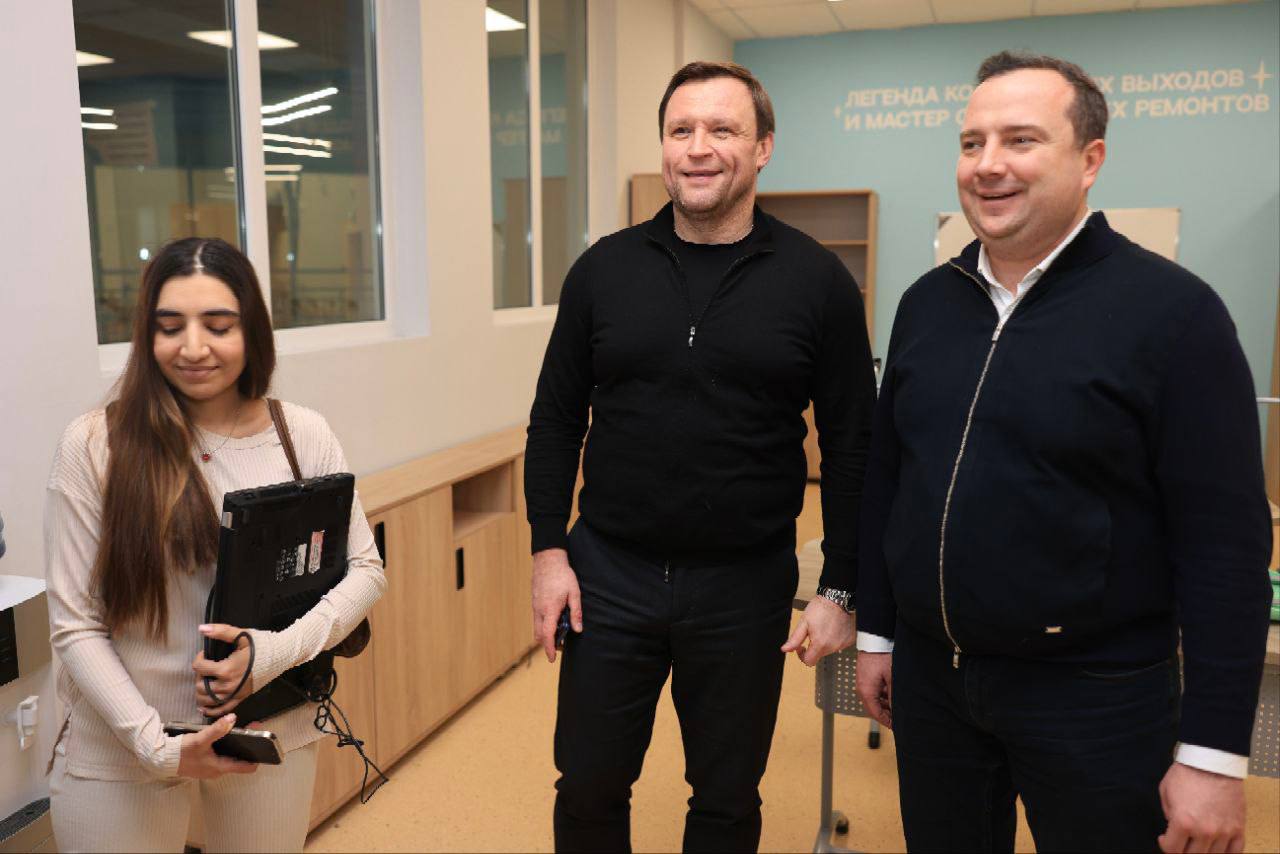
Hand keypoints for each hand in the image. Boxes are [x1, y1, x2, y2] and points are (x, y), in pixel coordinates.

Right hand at [176, 713, 257, 778]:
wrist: (161, 759)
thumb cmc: (181, 752)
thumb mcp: (199, 740)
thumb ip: (217, 730)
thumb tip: (232, 719)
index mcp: (220, 768)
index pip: (247, 767)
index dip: (258, 756)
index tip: (264, 742)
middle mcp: (218, 771)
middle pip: (240, 760)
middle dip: (249, 746)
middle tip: (254, 728)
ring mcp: (211, 768)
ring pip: (231, 757)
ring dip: (239, 745)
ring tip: (245, 729)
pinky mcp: (205, 763)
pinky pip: (222, 756)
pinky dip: (228, 747)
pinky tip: (228, 735)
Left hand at [193, 624, 253, 715]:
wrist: (280, 656)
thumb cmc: (261, 646)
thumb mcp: (242, 635)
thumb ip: (221, 631)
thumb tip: (201, 628)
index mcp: (226, 669)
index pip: (199, 667)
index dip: (199, 658)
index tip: (206, 653)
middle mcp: (228, 685)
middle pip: (200, 685)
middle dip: (199, 675)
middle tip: (207, 666)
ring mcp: (233, 694)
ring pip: (206, 700)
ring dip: (201, 692)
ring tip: (205, 681)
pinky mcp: (240, 699)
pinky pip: (221, 710)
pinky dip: (210, 710)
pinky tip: (203, 706)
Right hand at [532, 548, 581, 663]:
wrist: (548, 559)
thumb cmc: (562, 574)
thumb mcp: (574, 593)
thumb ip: (576, 612)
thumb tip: (578, 629)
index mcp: (549, 609)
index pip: (547, 634)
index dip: (550, 648)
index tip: (552, 658)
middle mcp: (539, 609)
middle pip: (539, 635)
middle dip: (547, 644)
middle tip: (560, 647)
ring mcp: (535, 605)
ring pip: (536, 627)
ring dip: (545, 634)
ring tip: (559, 633)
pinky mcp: (534, 601)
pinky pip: (536, 619)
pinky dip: (543, 625)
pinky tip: (554, 620)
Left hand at [781, 597, 853, 665]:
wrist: (838, 598)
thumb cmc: (821, 608)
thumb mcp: (804, 622)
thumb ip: (795, 639)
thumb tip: (785, 649)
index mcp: (820, 644)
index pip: (809, 661)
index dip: (802, 655)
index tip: (801, 646)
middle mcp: (833, 647)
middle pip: (819, 655)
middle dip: (814, 646)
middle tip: (813, 631)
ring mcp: (843, 644)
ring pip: (829, 649)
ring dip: (825, 642)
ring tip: (824, 627)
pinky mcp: (850, 640)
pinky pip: (839, 644)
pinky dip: (835, 639)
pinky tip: (834, 628)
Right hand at [855, 650, 892, 728]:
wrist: (874, 641)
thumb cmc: (881, 657)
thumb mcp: (891, 679)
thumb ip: (893, 696)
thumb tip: (896, 710)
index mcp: (867, 692)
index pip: (875, 713)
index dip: (885, 721)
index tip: (894, 726)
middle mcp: (862, 689)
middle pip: (873, 708)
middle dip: (885, 714)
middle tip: (896, 719)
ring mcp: (862, 684)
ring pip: (873, 701)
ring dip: (883, 706)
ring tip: (895, 708)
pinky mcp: (865, 678)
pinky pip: (872, 692)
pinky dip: (881, 697)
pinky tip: (890, 696)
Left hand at [1157, 762, 1245, 852]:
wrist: (1213, 761)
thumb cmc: (1188, 772)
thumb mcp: (1166, 791)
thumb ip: (1168, 813)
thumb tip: (1173, 826)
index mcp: (1183, 822)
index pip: (1172, 849)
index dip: (1165, 845)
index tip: (1165, 839)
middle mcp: (1205, 830)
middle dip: (1183, 850)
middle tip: (1181, 841)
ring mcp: (1224, 831)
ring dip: (1203, 851)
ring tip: (1198, 842)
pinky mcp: (1238, 827)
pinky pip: (1235, 851)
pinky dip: (1225, 853)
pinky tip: (1217, 847)